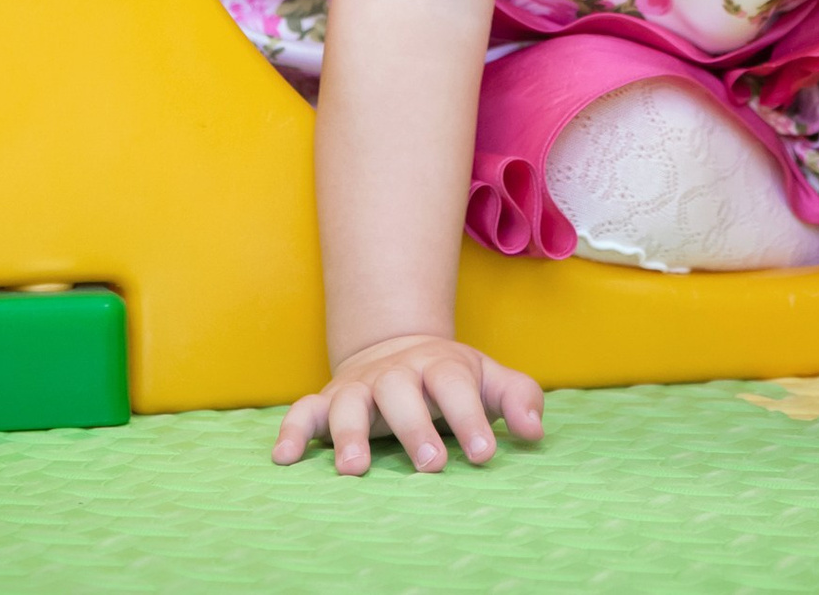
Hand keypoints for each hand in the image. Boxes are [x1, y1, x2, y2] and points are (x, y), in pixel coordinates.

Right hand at [272, 333, 545, 475]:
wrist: (397, 347)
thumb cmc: (450, 378)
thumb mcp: (489, 379)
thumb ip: (518, 398)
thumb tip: (533, 430)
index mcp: (438, 366)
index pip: (454, 384)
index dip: (470, 417)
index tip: (486, 454)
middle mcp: (395, 374)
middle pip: (401, 392)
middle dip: (414, 427)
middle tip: (433, 465)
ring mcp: (358, 387)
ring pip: (349, 403)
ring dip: (349, 434)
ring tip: (355, 471)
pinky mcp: (326, 401)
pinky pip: (302, 412)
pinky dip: (290, 431)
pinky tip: (284, 458)